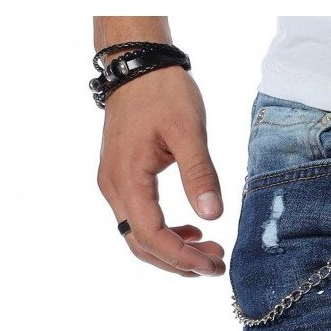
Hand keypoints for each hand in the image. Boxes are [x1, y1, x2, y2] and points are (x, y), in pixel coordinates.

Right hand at [95, 67, 225, 276]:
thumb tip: (212, 216)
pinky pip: (138, 219)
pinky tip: (191, 232)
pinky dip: (164, 233)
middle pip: (141, 245)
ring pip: (138, 236)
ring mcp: (113, 183)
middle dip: (179, 263)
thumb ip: (200, 174)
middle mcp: (113, 186)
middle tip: (217, 264)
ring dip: (172, 251)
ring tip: (209, 251)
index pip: (151, 236)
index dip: (182, 258)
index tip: (214, 265)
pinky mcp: (121, 178)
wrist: (136, 65)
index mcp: (128, 177)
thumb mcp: (188, 130)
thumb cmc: (162, 92)